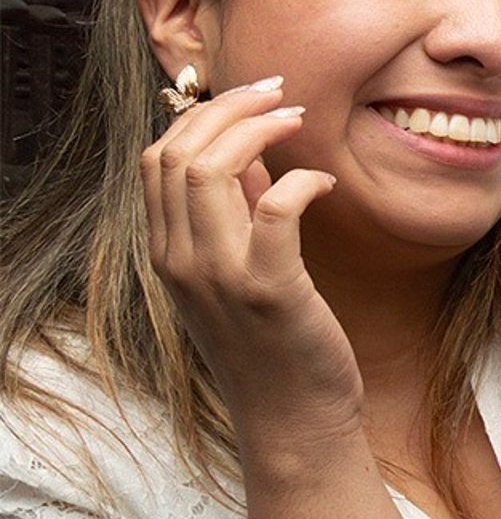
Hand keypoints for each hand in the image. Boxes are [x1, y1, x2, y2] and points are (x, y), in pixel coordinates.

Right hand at [140, 77, 358, 437]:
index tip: (249, 98)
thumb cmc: (277, 349)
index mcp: (167, 255)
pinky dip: (301, 183)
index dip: (200, 116)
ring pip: (213, 171)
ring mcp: (220, 277)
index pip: (157, 160)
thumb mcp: (240, 279)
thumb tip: (257, 162)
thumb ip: (238, 219)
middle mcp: (180, 262)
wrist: (294, 424)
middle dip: (228, 109)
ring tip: (298, 121)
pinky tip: (325, 184)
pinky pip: (275, 210)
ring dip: (259, 132)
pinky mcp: (270, 291)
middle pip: (179, 153)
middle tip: (278, 93)